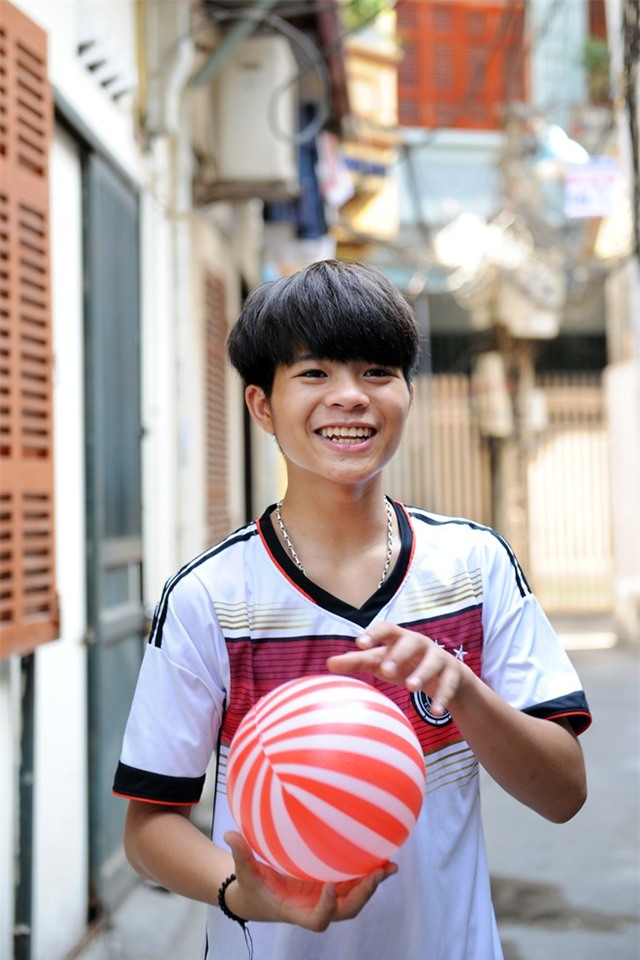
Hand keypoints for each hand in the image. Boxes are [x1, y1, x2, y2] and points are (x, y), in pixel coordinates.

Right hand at [224, 831, 396, 930]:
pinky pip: (353, 883)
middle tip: (377, 874)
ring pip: (354, 899)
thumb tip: (230, 835)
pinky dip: (369, 873)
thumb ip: (240, 856)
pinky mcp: (331, 886)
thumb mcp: (244, 874)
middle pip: (345, 911)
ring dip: (372, 884)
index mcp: (297, 911)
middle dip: (363, 895)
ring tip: (389, 866)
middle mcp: (316, 907)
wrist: (259, 897)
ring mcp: (326, 898)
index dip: (326, 907)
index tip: (328, 885)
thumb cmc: (252, 887)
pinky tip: (384, 857)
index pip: (317, 919)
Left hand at [327, 621, 465, 715]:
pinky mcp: (454, 674)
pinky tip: (436, 712)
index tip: (359, 644)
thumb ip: (357, 662)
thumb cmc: (404, 665)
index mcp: (400, 638)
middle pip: (411, 642)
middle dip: (399, 655)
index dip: (374, 634)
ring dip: (422, 674)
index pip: (387, 628)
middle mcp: (421, 643)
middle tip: (386, 670)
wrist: (445, 676)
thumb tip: (328, 663)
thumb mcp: (381, 662)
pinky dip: (442, 698)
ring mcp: (439, 657)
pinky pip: (449, 684)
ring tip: (411, 688)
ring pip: (433, 661)